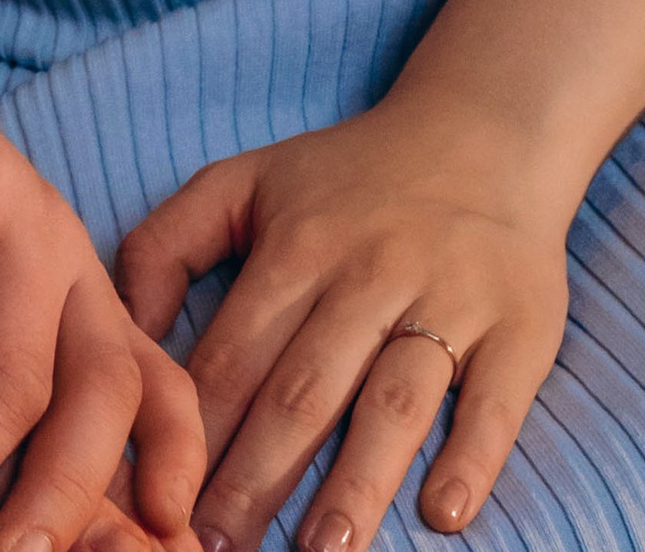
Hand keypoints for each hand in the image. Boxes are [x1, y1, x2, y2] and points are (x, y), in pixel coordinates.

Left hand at [115, 97, 573, 551]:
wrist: (485, 135)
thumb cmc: (348, 177)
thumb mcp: (245, 182)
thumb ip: (166, 245)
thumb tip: (125, 335)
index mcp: (297, 244)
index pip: (233, 355)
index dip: (195, 433)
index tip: (165, 499)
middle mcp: (370, 273)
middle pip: (304, 389)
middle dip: (257, 478)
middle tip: (221, 550)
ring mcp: (448, 300)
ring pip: (394, 401)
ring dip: (357, 482)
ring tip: (322, 551)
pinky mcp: (519, 326)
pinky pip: (495, 401)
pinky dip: (471, 456)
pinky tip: (443, 511)